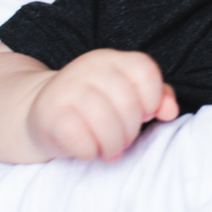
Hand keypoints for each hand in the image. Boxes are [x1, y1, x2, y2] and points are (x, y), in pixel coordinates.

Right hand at [26, 49, 178, 161]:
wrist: (40, 113)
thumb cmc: (94, 106)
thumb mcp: (126, 93)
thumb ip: (157, 96)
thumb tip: (170, 111)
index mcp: (111, 59)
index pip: (145, 71)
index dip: (152, 99)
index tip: (144, 114)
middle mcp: (88, 68)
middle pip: (128, 103)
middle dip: (132, 130)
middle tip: (124, 139)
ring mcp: (66, 89)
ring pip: (105, 123)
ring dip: (113, 145)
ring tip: (110, 149)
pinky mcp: (49, 115)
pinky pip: (81, 140)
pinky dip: (90, 152)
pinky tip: (88, 149)